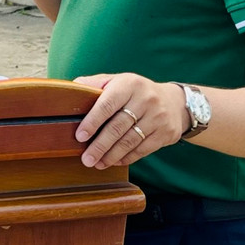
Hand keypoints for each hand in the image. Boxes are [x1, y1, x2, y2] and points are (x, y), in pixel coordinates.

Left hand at [72, 72, 189, 169]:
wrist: (174, 102)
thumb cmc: (135, 92)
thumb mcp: (117, 81)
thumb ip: (94, 84)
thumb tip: (69, 89)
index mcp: (128, 84)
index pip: (107, 104)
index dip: (92, 121)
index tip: (80, 136)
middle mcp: (145, 100)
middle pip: (118, 126)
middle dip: (100, 145)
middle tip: (86, 158)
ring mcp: (158, 117)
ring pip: (130, 140)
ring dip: (111, 155)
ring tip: (97, 163)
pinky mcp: (166, 133)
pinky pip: (143, 149)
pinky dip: (127, 158)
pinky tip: (114, 162)